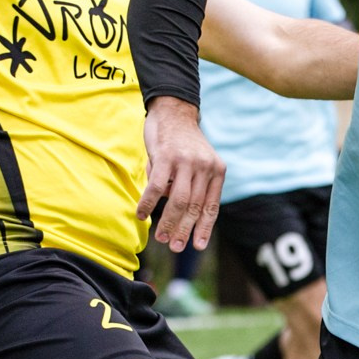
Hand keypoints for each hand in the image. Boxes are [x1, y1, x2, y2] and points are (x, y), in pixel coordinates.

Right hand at [141, 97, 223, 251]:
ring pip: (178, 201)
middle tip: (175, 247)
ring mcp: (186, 162)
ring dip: (168, 222)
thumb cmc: (183, 142)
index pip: (211, 207)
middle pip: (194, 207)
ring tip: (161, 237)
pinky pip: (156, 187)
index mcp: (216, 170)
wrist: (173, 110)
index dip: (204, 228)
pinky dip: (148, 204)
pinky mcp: (166, 157)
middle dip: (184, 230)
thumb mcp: (198, 163)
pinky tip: (141, 215)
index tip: (196, 247)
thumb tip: (178, 217)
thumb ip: (194, 187)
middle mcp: (205, 167)